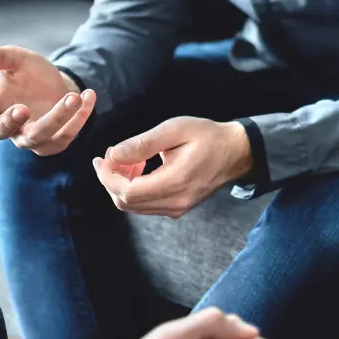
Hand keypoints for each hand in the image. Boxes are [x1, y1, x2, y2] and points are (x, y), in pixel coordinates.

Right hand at [0, 46, 95, 155]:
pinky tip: (89, 95)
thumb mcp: (17, 59)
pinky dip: (80, 117)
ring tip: (73, 96)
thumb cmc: (28, 73)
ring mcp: (31, 138)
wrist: (54, 85)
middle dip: (13, 121)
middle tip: (22, 108)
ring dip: (58, 117)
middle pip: (5, 131)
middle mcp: (10, 126)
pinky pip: (67, 135)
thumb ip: (0, 58)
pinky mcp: (54, 142)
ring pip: (40, 135)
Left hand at [94, 117, 253, 217]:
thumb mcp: (176, 129)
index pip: (127, 191)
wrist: (236, 152)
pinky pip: (146, 205)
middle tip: (111, 156)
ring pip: (134, 206)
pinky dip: (135, 189)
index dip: (107, 177)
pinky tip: (141, 169)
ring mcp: (178, 208)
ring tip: (129, 159)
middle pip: (126, 202)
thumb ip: (143, 143)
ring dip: (122, 184)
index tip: (101, 158)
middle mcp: (176, 202)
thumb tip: (113, 154)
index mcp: (176, 182)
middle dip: (111, 180)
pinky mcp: (178, 208)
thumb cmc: (208, 136)